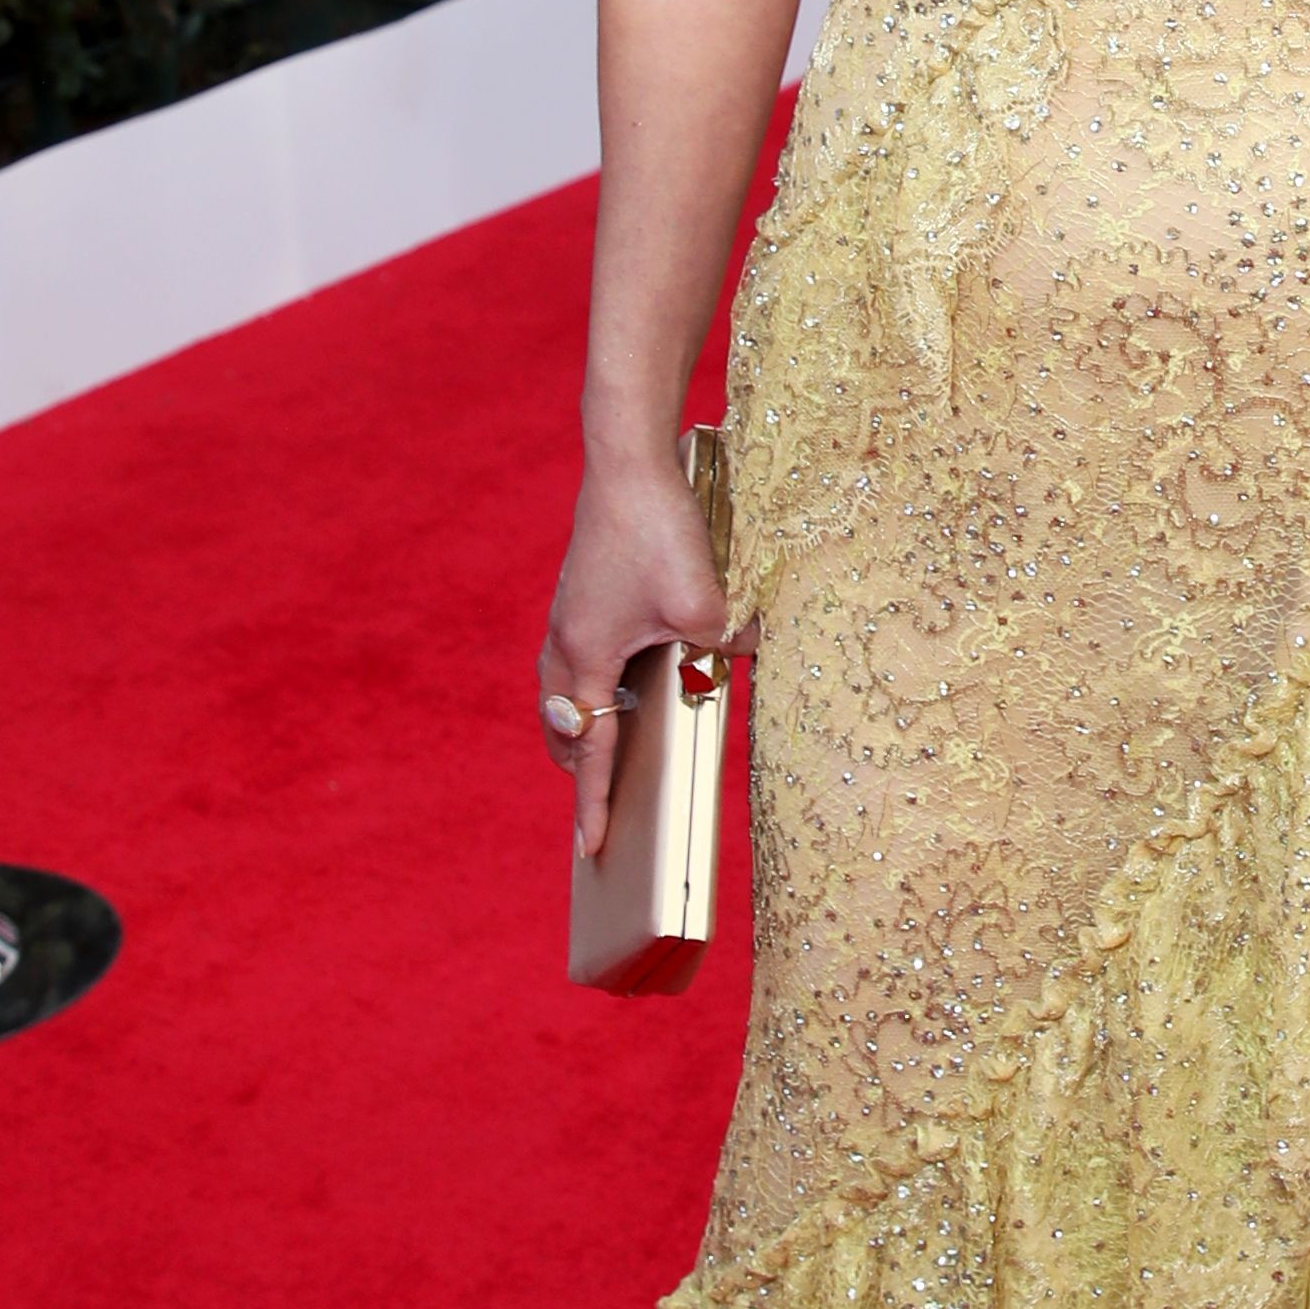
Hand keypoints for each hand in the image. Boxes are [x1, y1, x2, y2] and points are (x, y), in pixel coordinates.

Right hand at [541, 457, 729, 860]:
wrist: (626, 461)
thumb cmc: (657, 530)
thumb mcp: (704, 601)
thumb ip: (724, 644)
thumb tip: (746, 656)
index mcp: (585, 657)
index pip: (590, 749)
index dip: (593, 802)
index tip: (592, 847)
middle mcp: (566, 642)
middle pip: (564, 725)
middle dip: (578, 767)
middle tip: (596, 803)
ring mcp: (567, 615)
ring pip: (562, 691)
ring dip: (580, 724)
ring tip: (598, 748)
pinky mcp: (581, 593)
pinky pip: (574, 658)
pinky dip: (587, 684)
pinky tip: (619, 675)